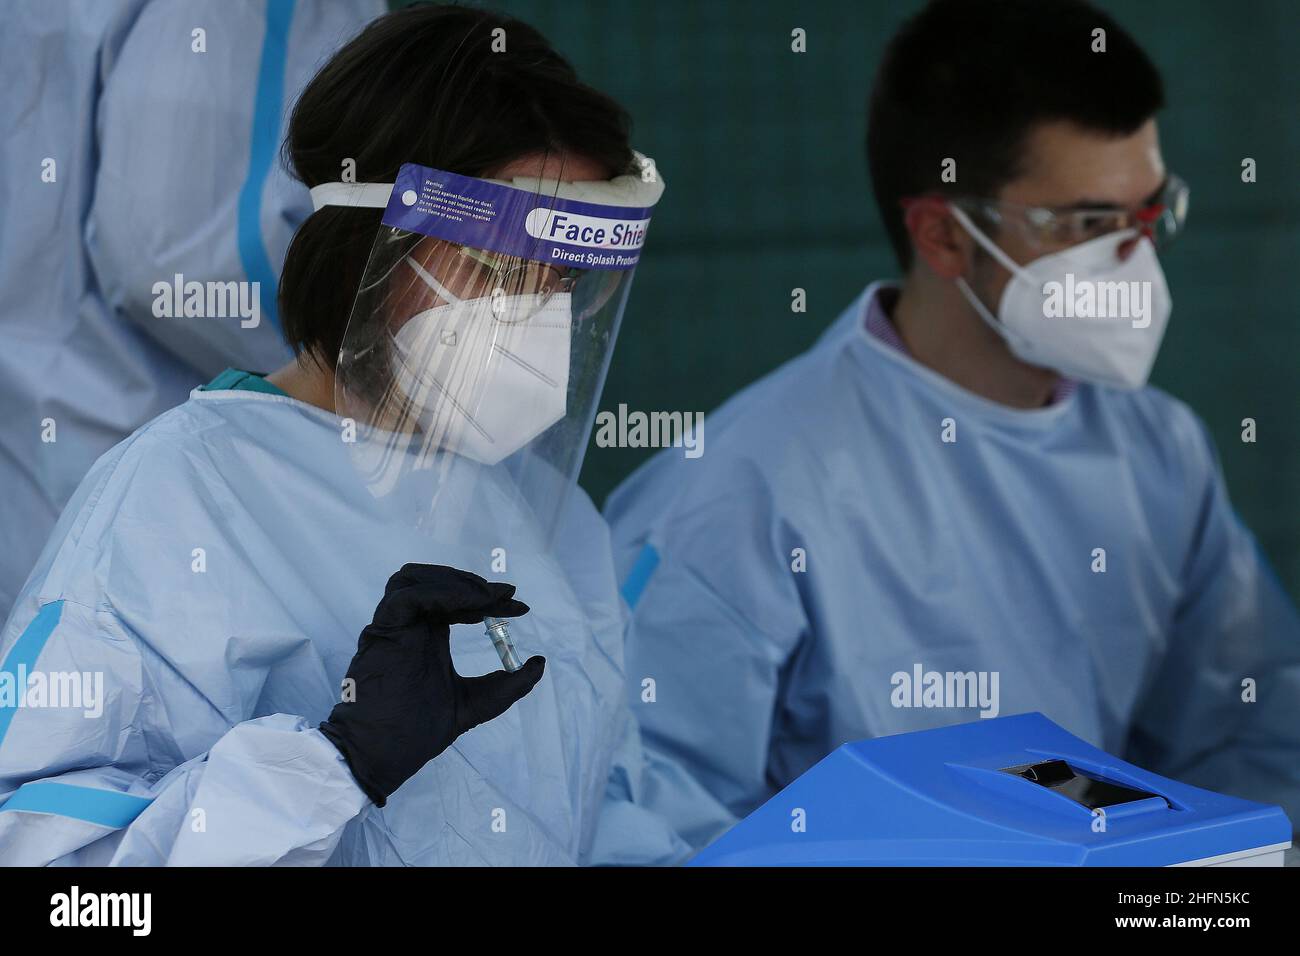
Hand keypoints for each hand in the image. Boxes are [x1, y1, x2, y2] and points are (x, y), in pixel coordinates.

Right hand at [320, 564, 544, 805]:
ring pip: (414, 578)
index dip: (489, 599)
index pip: (457, 602)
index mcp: (428, 636)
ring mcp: (393, 627)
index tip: (521, 606)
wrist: (385, 755)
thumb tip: (540, 664)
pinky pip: (407, 597)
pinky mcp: (382, 631)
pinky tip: (471, 604)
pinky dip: (441, 593)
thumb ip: (508, 685)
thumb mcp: (478, 703)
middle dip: (474, 584)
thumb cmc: (420, 731)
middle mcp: (409, 626)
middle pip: (435, 582)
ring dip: (454, 580)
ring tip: (487, 596)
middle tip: (507, 595)